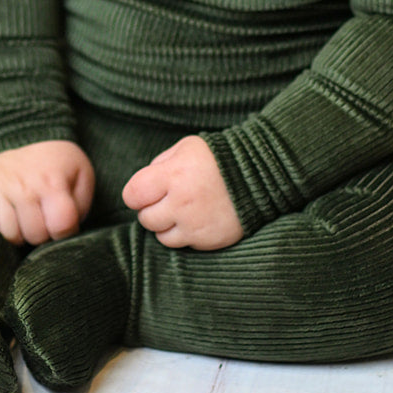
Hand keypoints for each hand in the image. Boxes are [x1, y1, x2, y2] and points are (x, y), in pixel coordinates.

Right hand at [0, 140, 94, 245]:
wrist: (37, 134)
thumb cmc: (62, 166)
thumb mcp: (83, 180)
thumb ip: (78, 209)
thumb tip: (56, 231)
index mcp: (53, 181)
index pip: (61, 226)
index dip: (65, 231)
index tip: (62, 222)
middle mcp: (24, 182)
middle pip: (34, 234)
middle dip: (43, 233)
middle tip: (43, 218)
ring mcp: (0, 181)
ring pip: (8, 232)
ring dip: (19, 233)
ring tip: (26, 217)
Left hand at [122, 135, 243, 250]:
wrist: (259, 174)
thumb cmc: (218, 157)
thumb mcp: (186, 147)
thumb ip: (160, 164)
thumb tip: (143, 186)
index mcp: (173, 175)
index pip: (132, 195)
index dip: (136, 193)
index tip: (145, 190)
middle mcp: (181, 203)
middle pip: (145, 218)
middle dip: (151, 208)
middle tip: (167, 198)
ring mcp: (195, 225)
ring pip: (161, 236)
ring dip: (167, 225)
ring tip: (182, 209)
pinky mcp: (208, 241)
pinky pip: (184, 245)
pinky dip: (185, 234)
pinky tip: (197, 218)